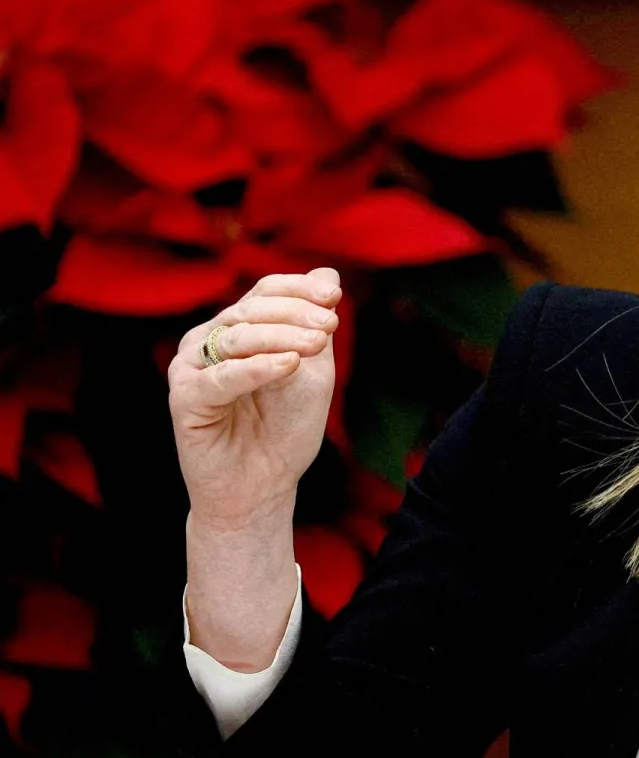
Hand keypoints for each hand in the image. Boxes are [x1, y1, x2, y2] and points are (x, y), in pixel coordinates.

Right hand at [169, 268, 341, 531]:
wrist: (263, 485)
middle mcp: (209, 340)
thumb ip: (316, 325)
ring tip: (317, 345)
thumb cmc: (285, 429)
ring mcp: (191, 367)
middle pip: (252, 309)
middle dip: (296, 313)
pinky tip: (289, 364)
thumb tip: (327, 272)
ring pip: (237, 336)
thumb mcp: (312, 371)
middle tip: (330, 327)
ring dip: (282, 336)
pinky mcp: (184, 398)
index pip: (266, 292)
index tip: (334, 299)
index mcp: (238, 328)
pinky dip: (257, 367)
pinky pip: (222, 376)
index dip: (300, 290)